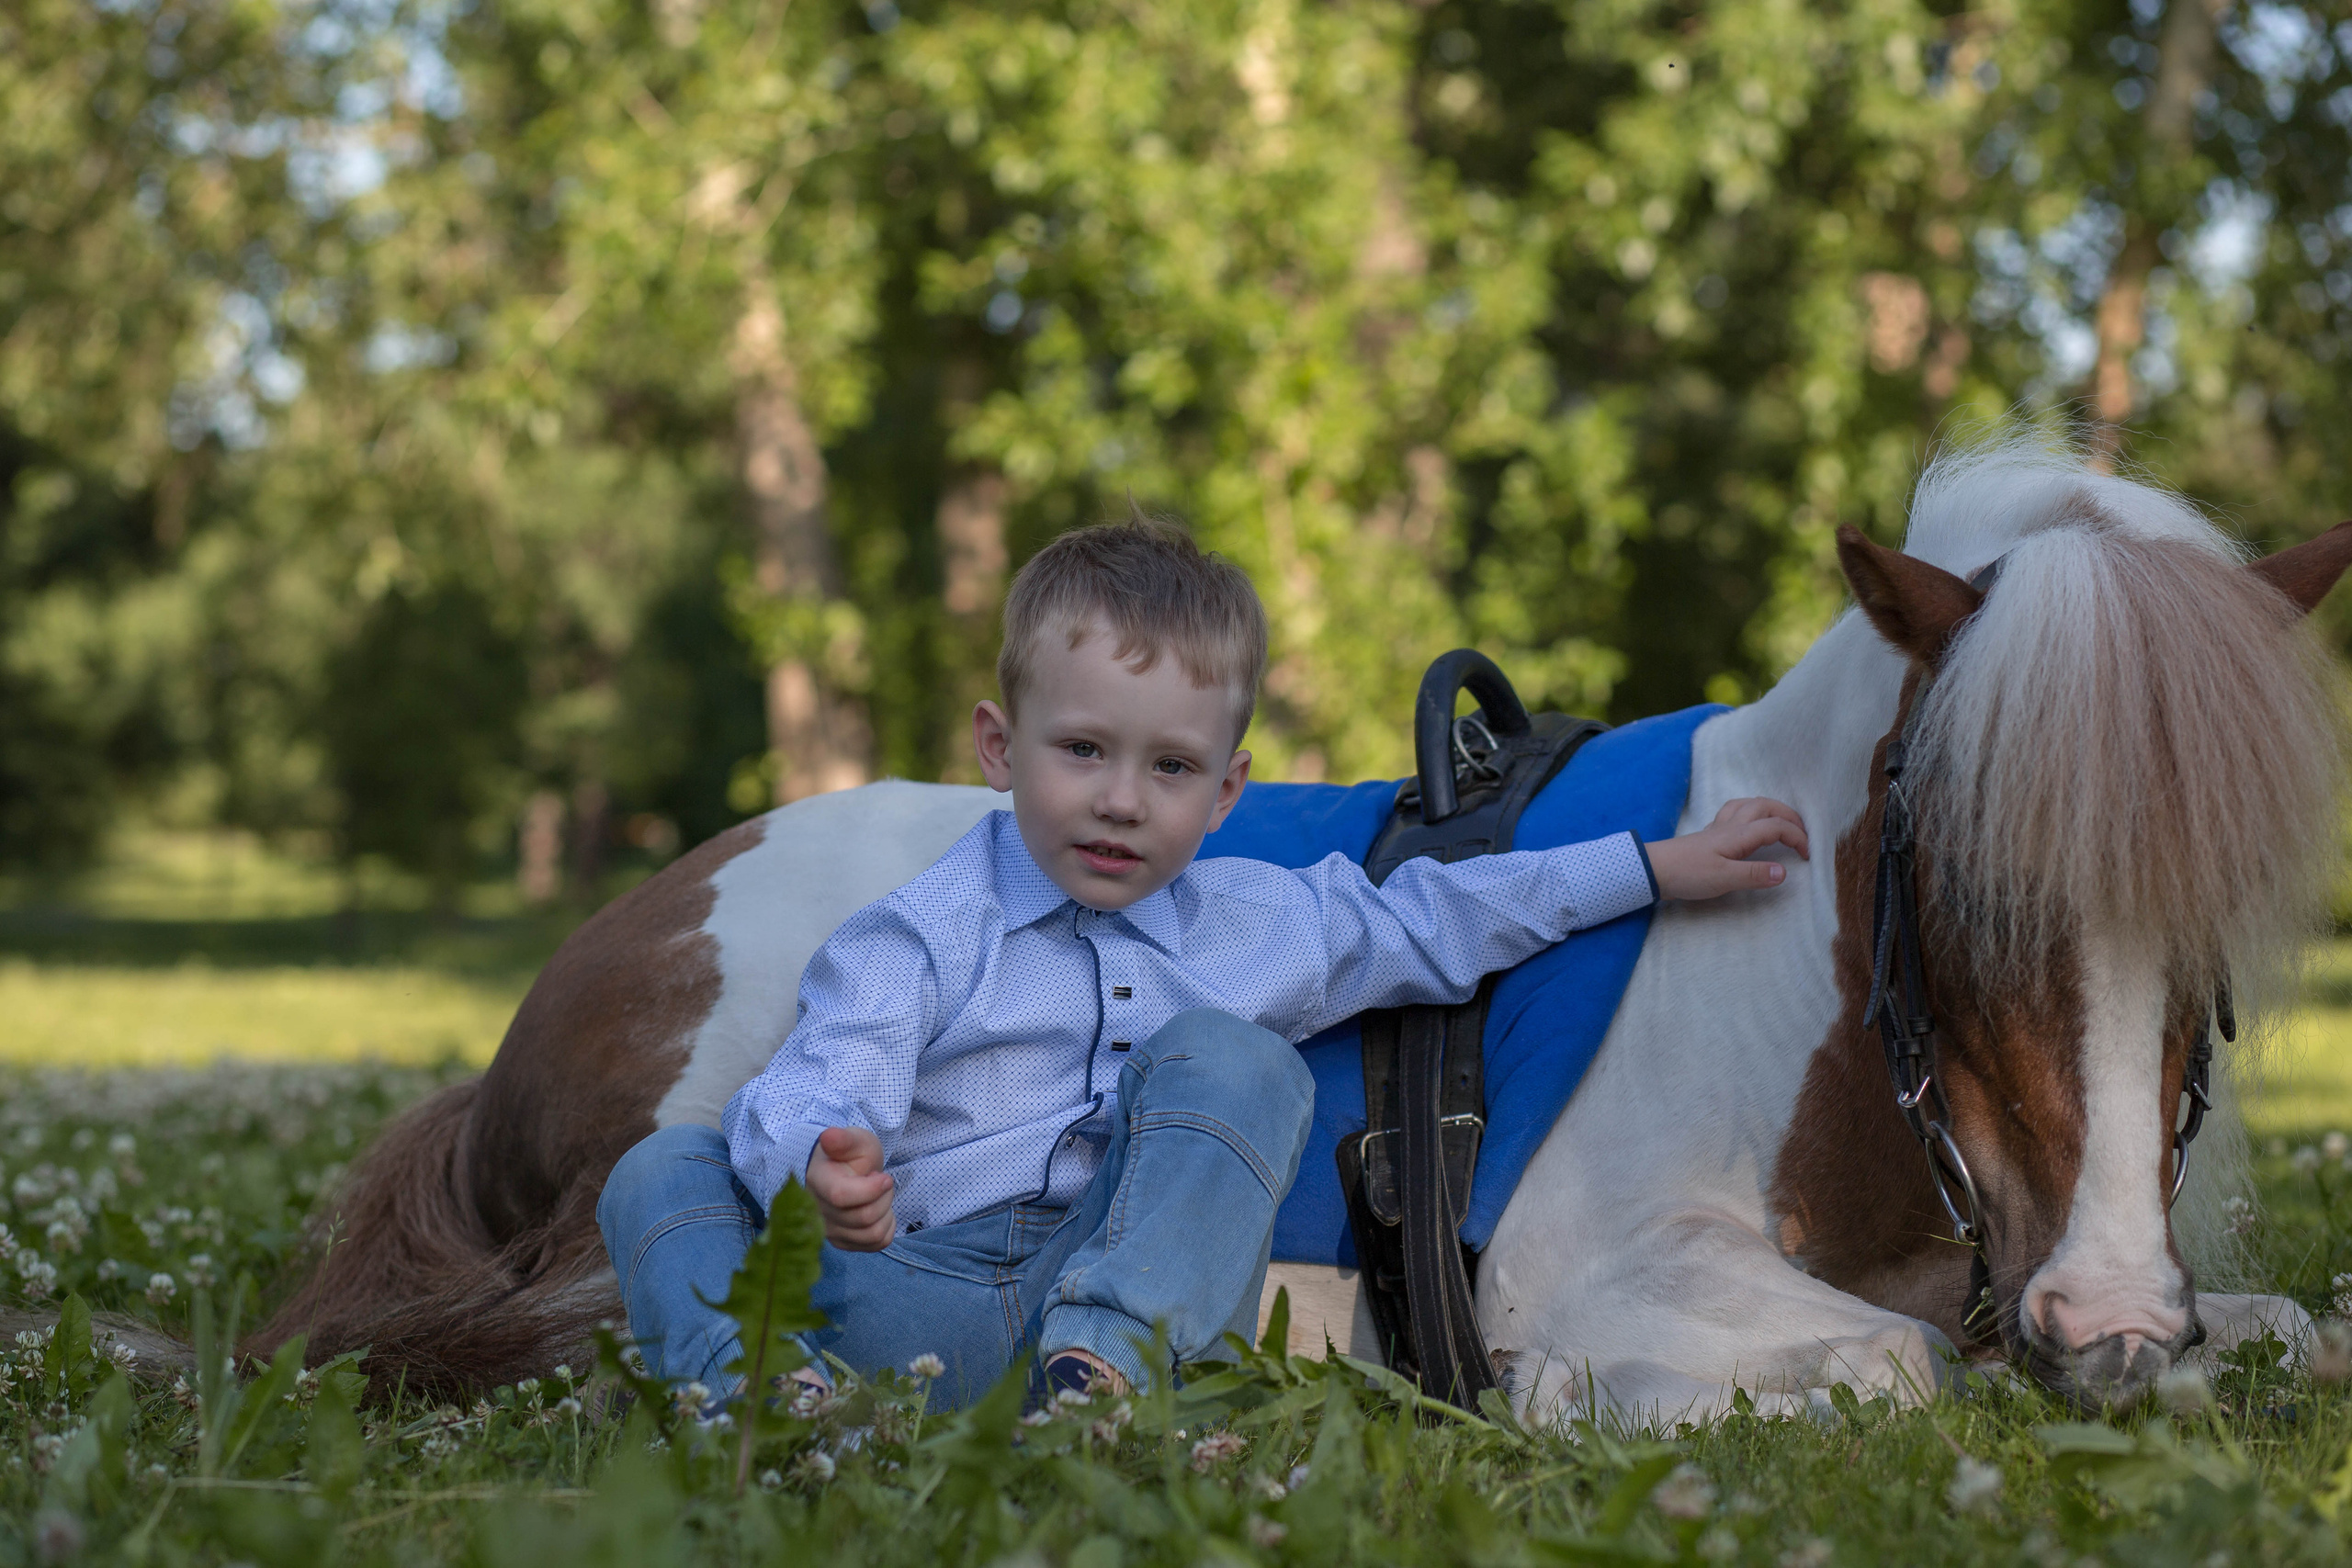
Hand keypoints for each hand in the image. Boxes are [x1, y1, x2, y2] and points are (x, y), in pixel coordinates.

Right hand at [807, 1126, 894, 1249]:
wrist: (842, 1173)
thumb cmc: (848, 1156)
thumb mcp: (853, 1141)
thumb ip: (844, 1139)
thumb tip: (829, 1137)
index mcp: (818, 1182)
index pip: (842, 1196)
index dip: (871, 1189)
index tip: (884, 1177)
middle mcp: (818, 1212)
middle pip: (865, 1217)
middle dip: (884, 1197)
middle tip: (880, 1182)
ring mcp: (829, 1231)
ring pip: (872, 1234)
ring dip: (886, 1212)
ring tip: (878, 1196)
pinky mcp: (843, 1243)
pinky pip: (877, 1244)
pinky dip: (886, 1226)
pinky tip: (879, 1211)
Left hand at [1644, 798, 1808, 900]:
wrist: (1653, 869)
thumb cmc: (1688, 874)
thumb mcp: (1724, 879)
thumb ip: (1755, 875)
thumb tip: (1785, 872)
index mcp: (1739, 835)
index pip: (1776, 826)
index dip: (1797, 836)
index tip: (1808, 855)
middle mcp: (1731, 826)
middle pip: (1765, 806)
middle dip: (1789, 815)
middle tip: (1803, 832)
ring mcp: (1718, 828)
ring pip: (1749, 805)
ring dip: (1770, 808)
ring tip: (1782, 822)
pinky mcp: (1709, 835)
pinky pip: (1734, 813)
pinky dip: (1750, 813)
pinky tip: (1748, 825)